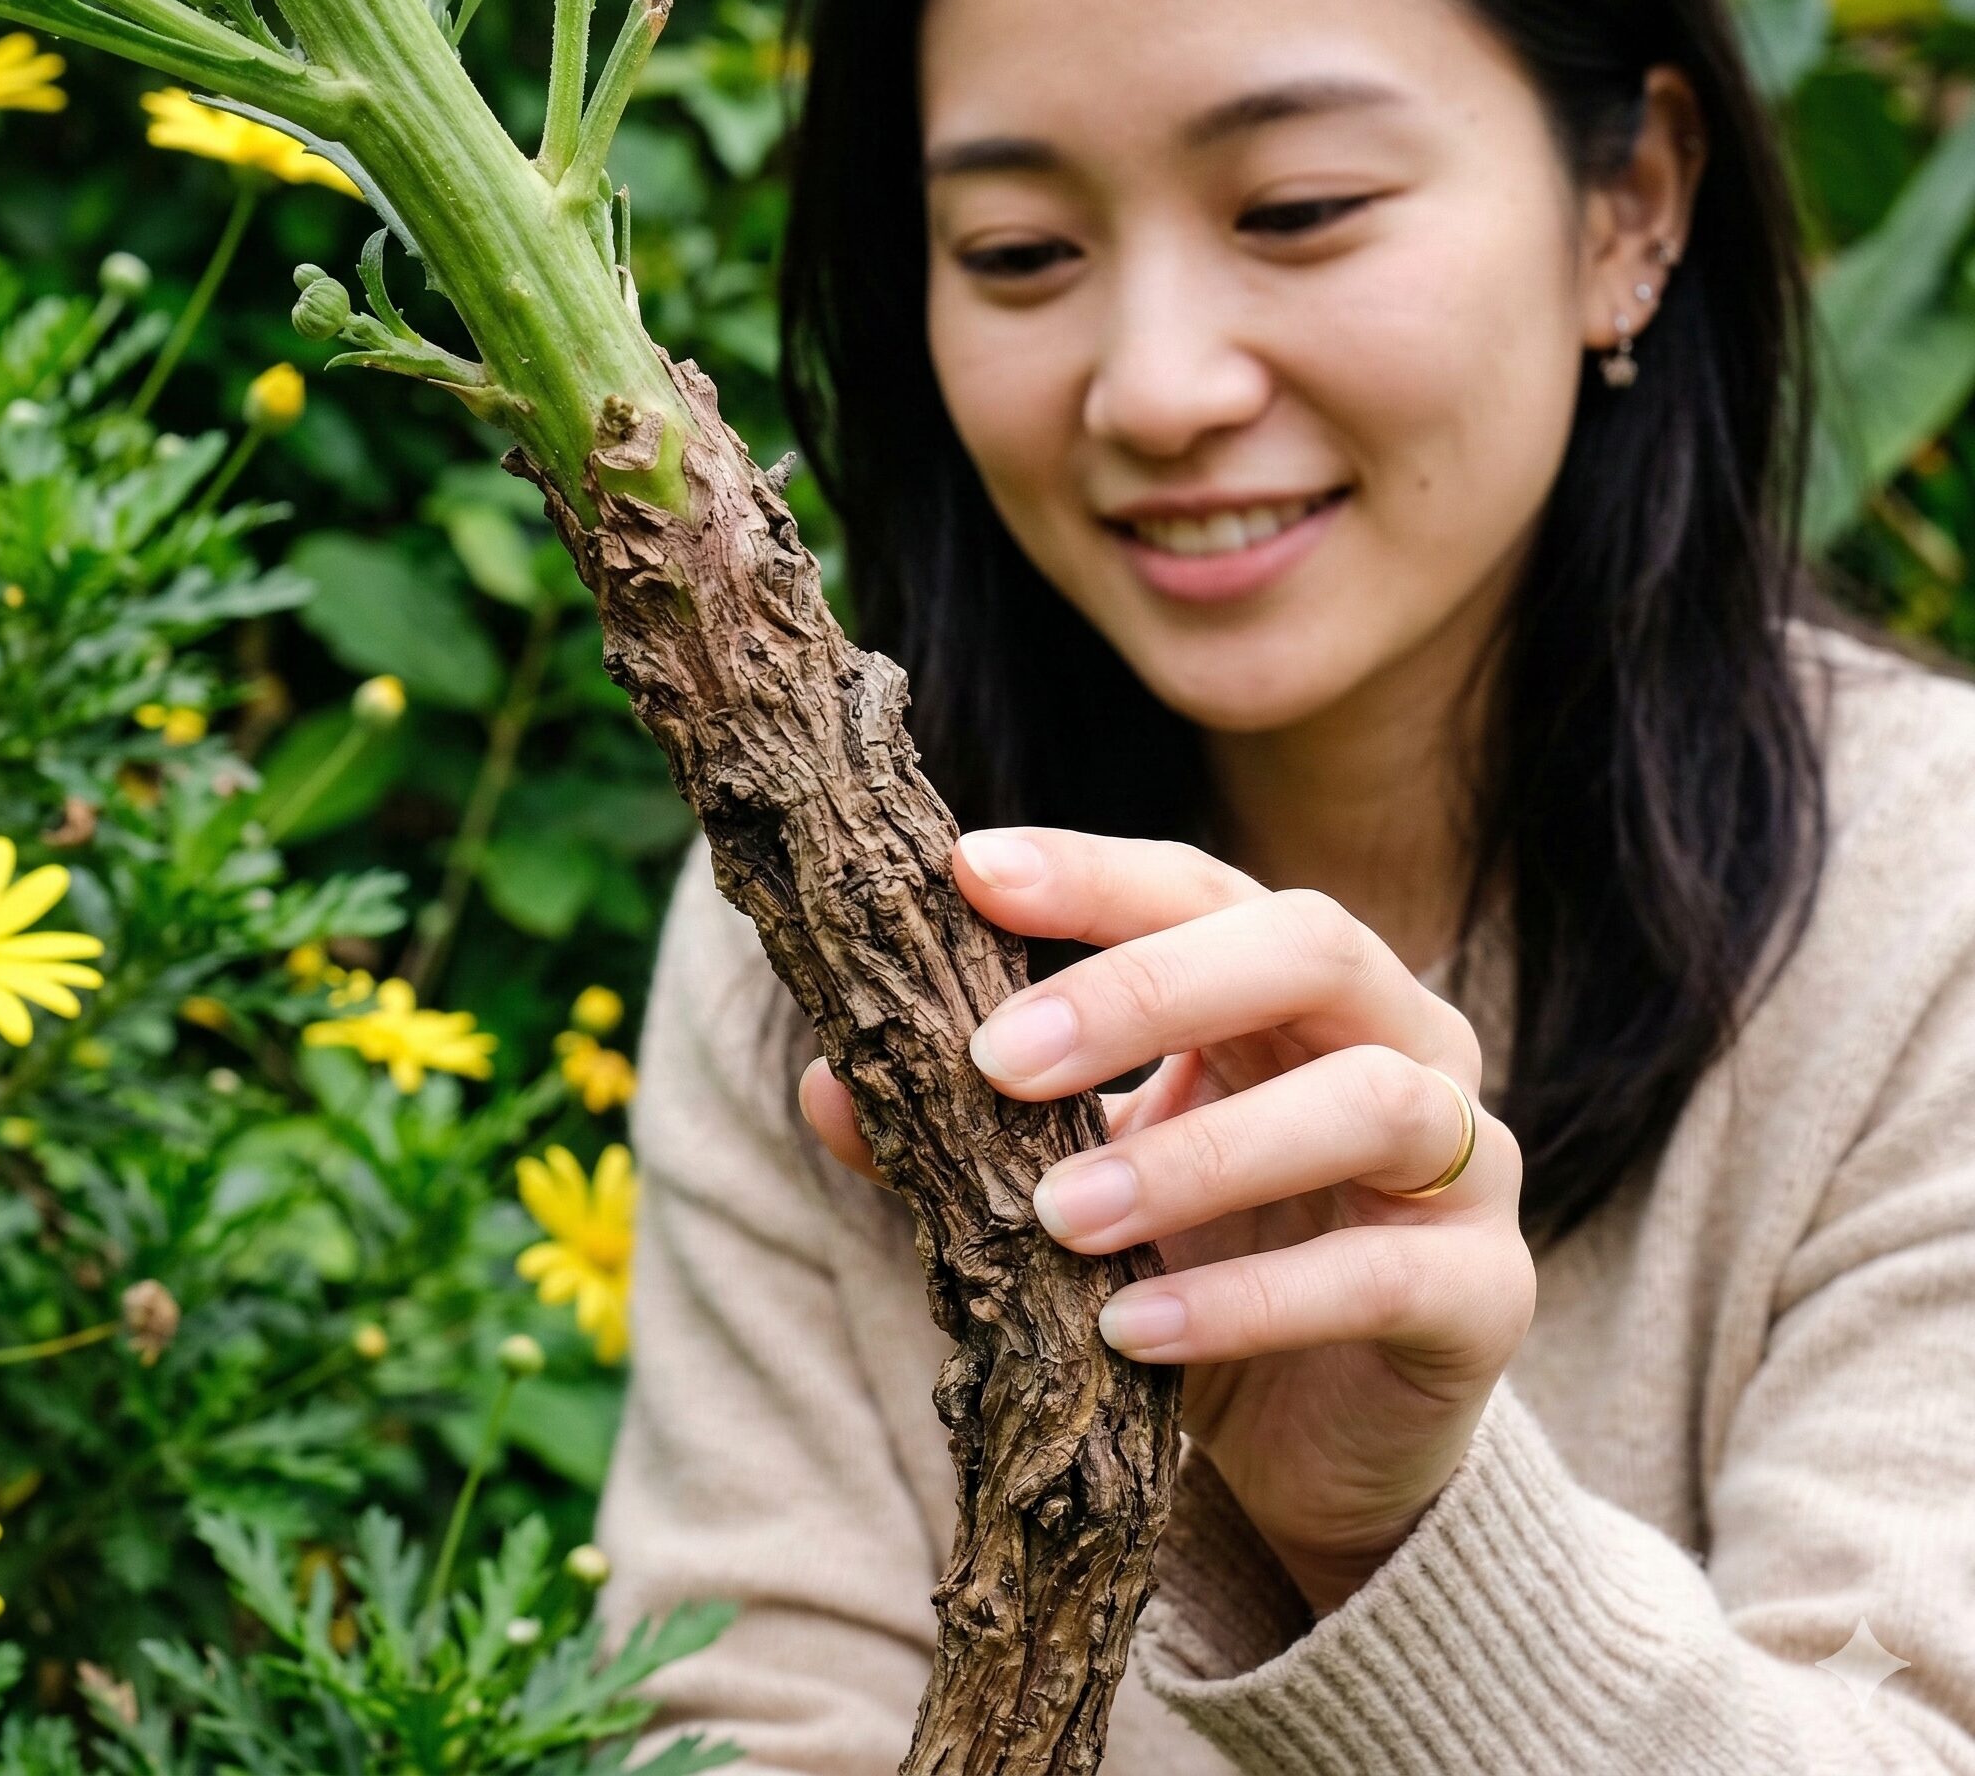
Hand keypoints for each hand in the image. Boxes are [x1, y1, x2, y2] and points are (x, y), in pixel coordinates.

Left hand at [798, 826, 1535, 1614]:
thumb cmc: (1191, 1262)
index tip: (965, 872)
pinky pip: (1385, 1275)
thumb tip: (823, 1085)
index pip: (1201, 888)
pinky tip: (1136, 1332)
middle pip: (1309, 946)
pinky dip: (1251, 1301)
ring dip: (1199, 1154)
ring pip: (1366, 1103)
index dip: (1092, 874)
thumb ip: (964, 1133)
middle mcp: (1399, 1039)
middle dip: (1148, 987)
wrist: (1316, 1437)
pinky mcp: (1486, 1293)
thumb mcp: (1074, 1184)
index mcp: (1292, 988)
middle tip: (998, 1059)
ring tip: (1058, 1217)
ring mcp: (1463, 1161)